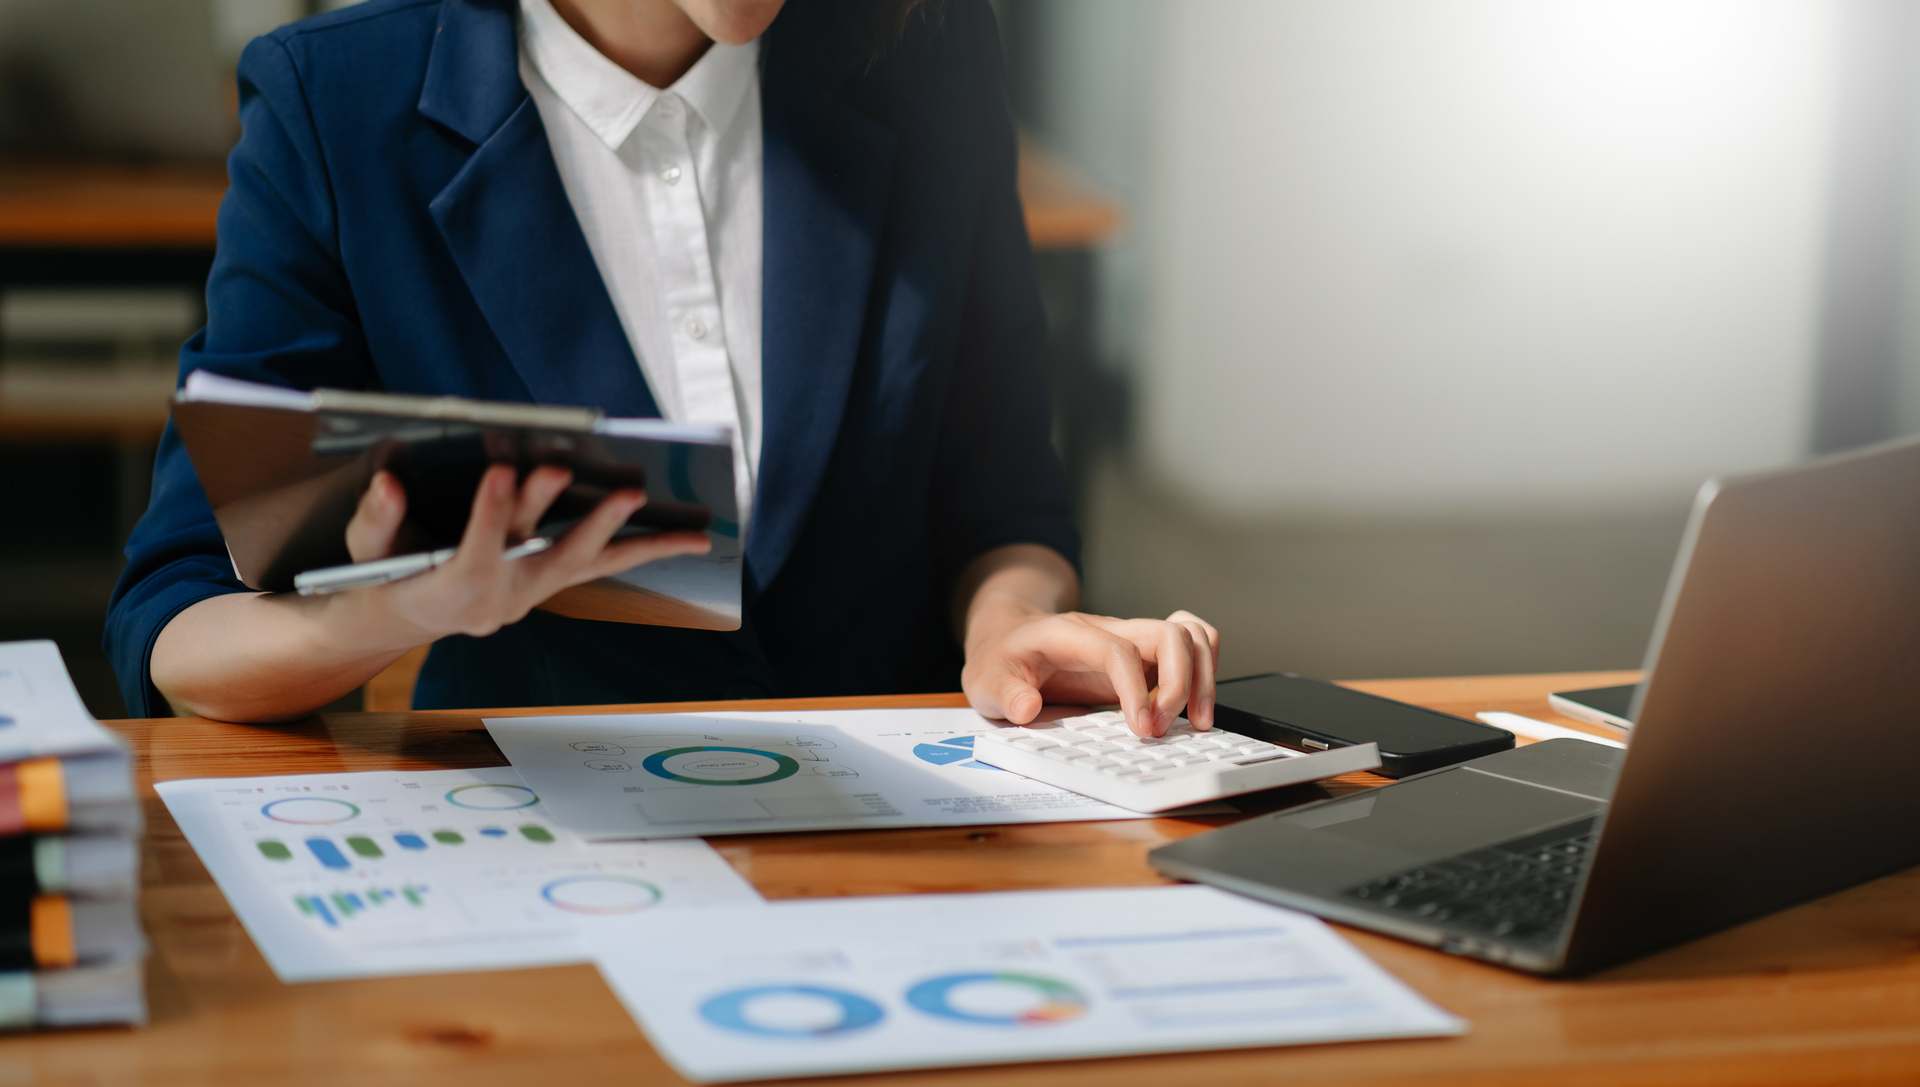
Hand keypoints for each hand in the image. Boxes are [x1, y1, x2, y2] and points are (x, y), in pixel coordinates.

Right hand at [340, 464, 710, 643]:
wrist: (406, 612)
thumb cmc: (386, 573)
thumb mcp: (369, 549)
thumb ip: (378, 518)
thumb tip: (388, 482)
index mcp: (455, 587)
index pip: (476, 551)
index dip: (489, 513)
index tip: (498, 471)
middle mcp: (505, 594)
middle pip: (546, 552)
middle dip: (579, 518)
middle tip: (605, 485)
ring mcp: (533, 590)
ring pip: (590, 562)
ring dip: (638, 542)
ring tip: (689, 531)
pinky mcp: (551, 580)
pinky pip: (604, 564)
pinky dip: (646, 549)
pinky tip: (691, 539)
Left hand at [963, 608, 1220, 737]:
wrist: (1009, 639)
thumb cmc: (1002, 660)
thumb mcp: (985, 681)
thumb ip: (1004, 694)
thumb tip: (1026, 708)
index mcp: (1070, 633)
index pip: (1119, 649)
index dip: (1136, 688)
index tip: (1140, 727)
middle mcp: (1110, 630)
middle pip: (1170, 634)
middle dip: (1180, 684)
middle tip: (1162, 730)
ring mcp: (1132, 641)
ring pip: (1192, 635)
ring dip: (1203, 678)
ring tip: (1197, 722)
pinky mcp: (1145, 657)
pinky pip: (1193, 648)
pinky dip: (1203, 675)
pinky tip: (1189, 710)